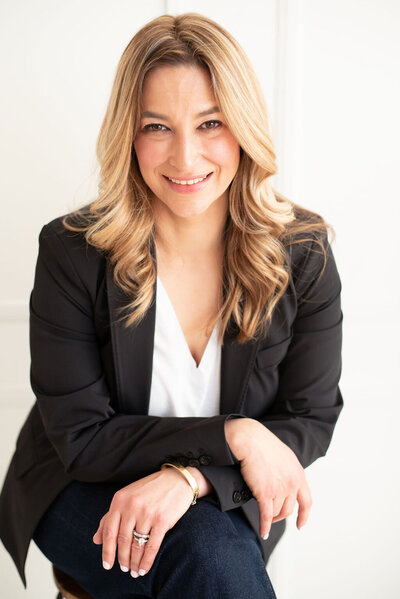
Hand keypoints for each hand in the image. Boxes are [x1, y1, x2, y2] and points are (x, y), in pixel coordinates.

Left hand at [93, 467, 211, 576]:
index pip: (109, 531)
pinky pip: (151, 547)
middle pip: (122, 540)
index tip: (107, 566)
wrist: (177, 480)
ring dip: (134, 562)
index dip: (107, 551)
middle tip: (124, 569)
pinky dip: (146, 561)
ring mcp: (147, 513)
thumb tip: (96, 540)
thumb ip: (110, 517)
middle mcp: (132, 506)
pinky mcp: (162, 520)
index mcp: (120, 500)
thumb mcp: (127, 498)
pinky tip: (143, 569)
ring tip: (133, 571)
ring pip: (136, 546)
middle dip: (122, 559)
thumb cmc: (150, 490)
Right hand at [225, 418, 311, 538]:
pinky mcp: (265, 493)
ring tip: (264, 518)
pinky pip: (266, 515)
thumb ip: (289, 472)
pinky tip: (263, 532)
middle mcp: (292, 483)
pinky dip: (264, 526)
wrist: (251, 440)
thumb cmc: (263, 444)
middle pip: (288, 509)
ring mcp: (280, 489)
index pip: (306, 501)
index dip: (304, 515)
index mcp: (298, 474)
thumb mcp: (284, 457)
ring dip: (270, 517)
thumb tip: (286, 483)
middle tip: (273, 518)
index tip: (301, 525)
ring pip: (275, 512)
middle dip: (280, 516)